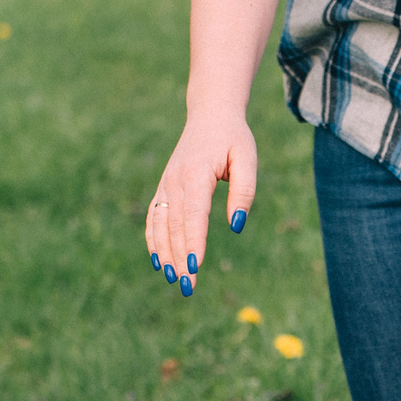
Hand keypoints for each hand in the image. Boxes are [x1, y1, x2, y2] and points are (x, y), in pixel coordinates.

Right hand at [146, 111, 258, 296]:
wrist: (210, 115)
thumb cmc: (233, 138)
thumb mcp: (247, 158)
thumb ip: (244, 191)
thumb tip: (236, 225)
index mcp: (196, 174)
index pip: (193, 214)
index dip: (193, 241)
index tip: (196, 265)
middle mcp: (175, 181)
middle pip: (175, 226)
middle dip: (180, 257)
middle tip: (188, 285)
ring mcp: (166, 184)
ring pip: (160, 225)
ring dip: (165, 253)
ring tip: (173, 279)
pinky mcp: (164, 188)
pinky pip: (154, 218)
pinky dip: (154, 240)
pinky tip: (160, 262)